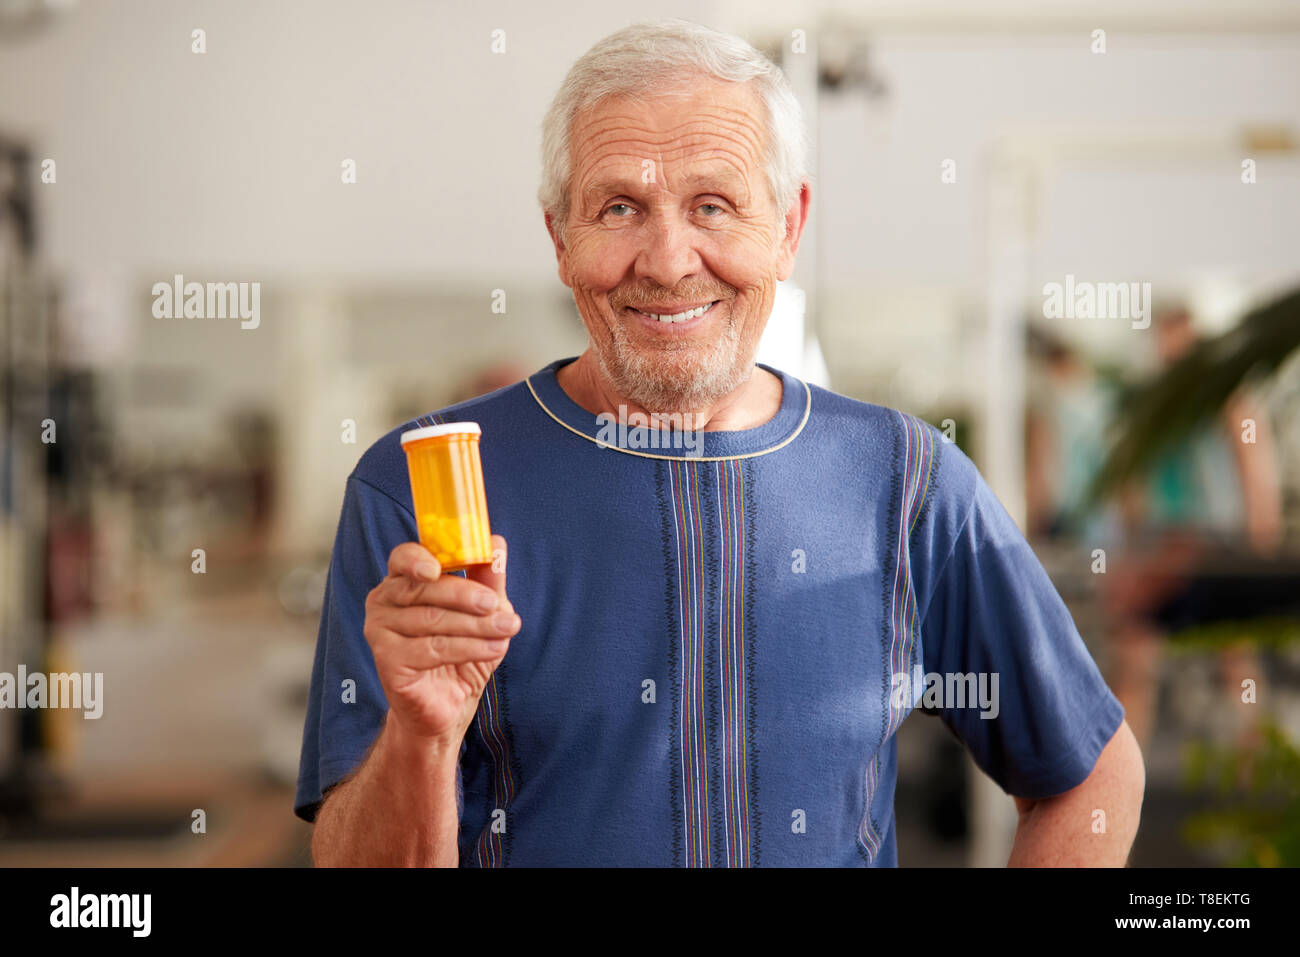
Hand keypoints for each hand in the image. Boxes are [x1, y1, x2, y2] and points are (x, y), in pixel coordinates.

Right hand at [363, 534, 517, 745]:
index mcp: (401, 580)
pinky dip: (468, 648)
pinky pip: (432, 649)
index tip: (439, 566)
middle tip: (496, 605)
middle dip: (466, 596)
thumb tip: (497, 542)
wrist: (448, 705)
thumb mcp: (482, 612)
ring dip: (476, 625)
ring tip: (507, 629)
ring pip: (433, 620)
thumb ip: (487, 579)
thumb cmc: (461, 652)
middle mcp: (383, 601)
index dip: (419, 558)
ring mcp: (379, 631)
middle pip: (424, 589)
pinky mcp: (387, 660)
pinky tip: (494, 649)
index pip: (403, 558)